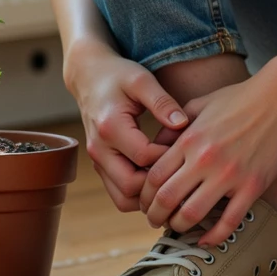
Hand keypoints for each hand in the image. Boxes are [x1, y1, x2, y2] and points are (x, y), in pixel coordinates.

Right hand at [64, 37, 188, 212]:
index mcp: (110, 127)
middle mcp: (99, 150)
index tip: (187, 146)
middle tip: (182, 170)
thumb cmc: (118, 76)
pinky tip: (158, 178)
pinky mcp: (101, 166)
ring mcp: (98, 161)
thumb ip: (162, 102)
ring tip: (172, 179)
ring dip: (148, 195)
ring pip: (123, 199)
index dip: (168, 156)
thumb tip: (183, 124)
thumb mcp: (142, 80)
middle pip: (131, 187)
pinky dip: (139, 194)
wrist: (89, 77)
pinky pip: (119, 194)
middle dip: (159, 184)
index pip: (144, 157)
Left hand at [139, 68, 276, 246]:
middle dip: (155, 216)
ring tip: (177, 226)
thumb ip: (173, 127)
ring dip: (178, 227)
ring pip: (192, 215)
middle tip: (155, 221)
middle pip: (167, 199)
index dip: (144, 196)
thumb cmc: (238, 99)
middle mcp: (205, 158)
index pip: (154, 177)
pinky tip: (205, 240)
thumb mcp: (198, 104)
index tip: (146, 202)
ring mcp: (230, 175)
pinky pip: (228, 222)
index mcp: (190, 138)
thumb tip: (152, 149)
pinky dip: (213, 237)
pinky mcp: (252, 187)